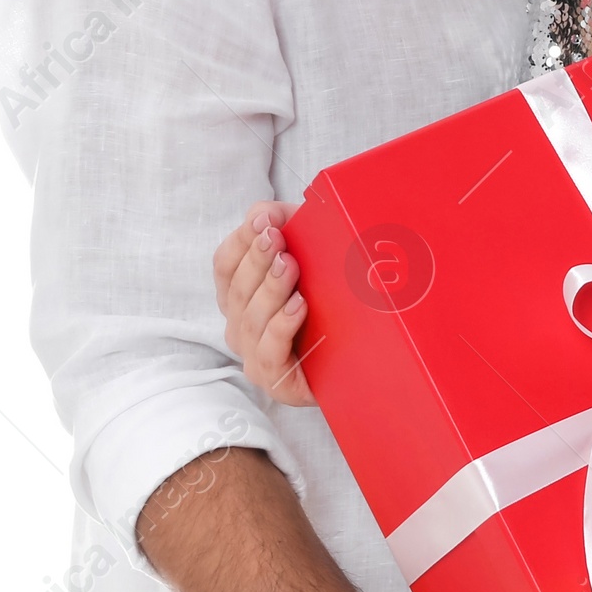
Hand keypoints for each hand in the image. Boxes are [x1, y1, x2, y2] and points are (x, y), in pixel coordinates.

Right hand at [213, 201, 314, 405]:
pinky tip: (299, 306)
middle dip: (257, 260)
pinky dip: (281, 327)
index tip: (265, 219)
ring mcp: (254, 353)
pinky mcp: (276, 379)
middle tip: (277, 239)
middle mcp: (241, 323)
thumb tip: (263, 212)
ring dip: (270, 289)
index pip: (225, 264)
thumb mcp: (311, 252)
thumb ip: (286, 223)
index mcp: (241, 293)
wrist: (365, 355)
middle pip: (237, 288)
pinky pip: (269, 353)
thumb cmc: (331, 299)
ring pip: (250, 319)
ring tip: (290, 266)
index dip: (241, 240)